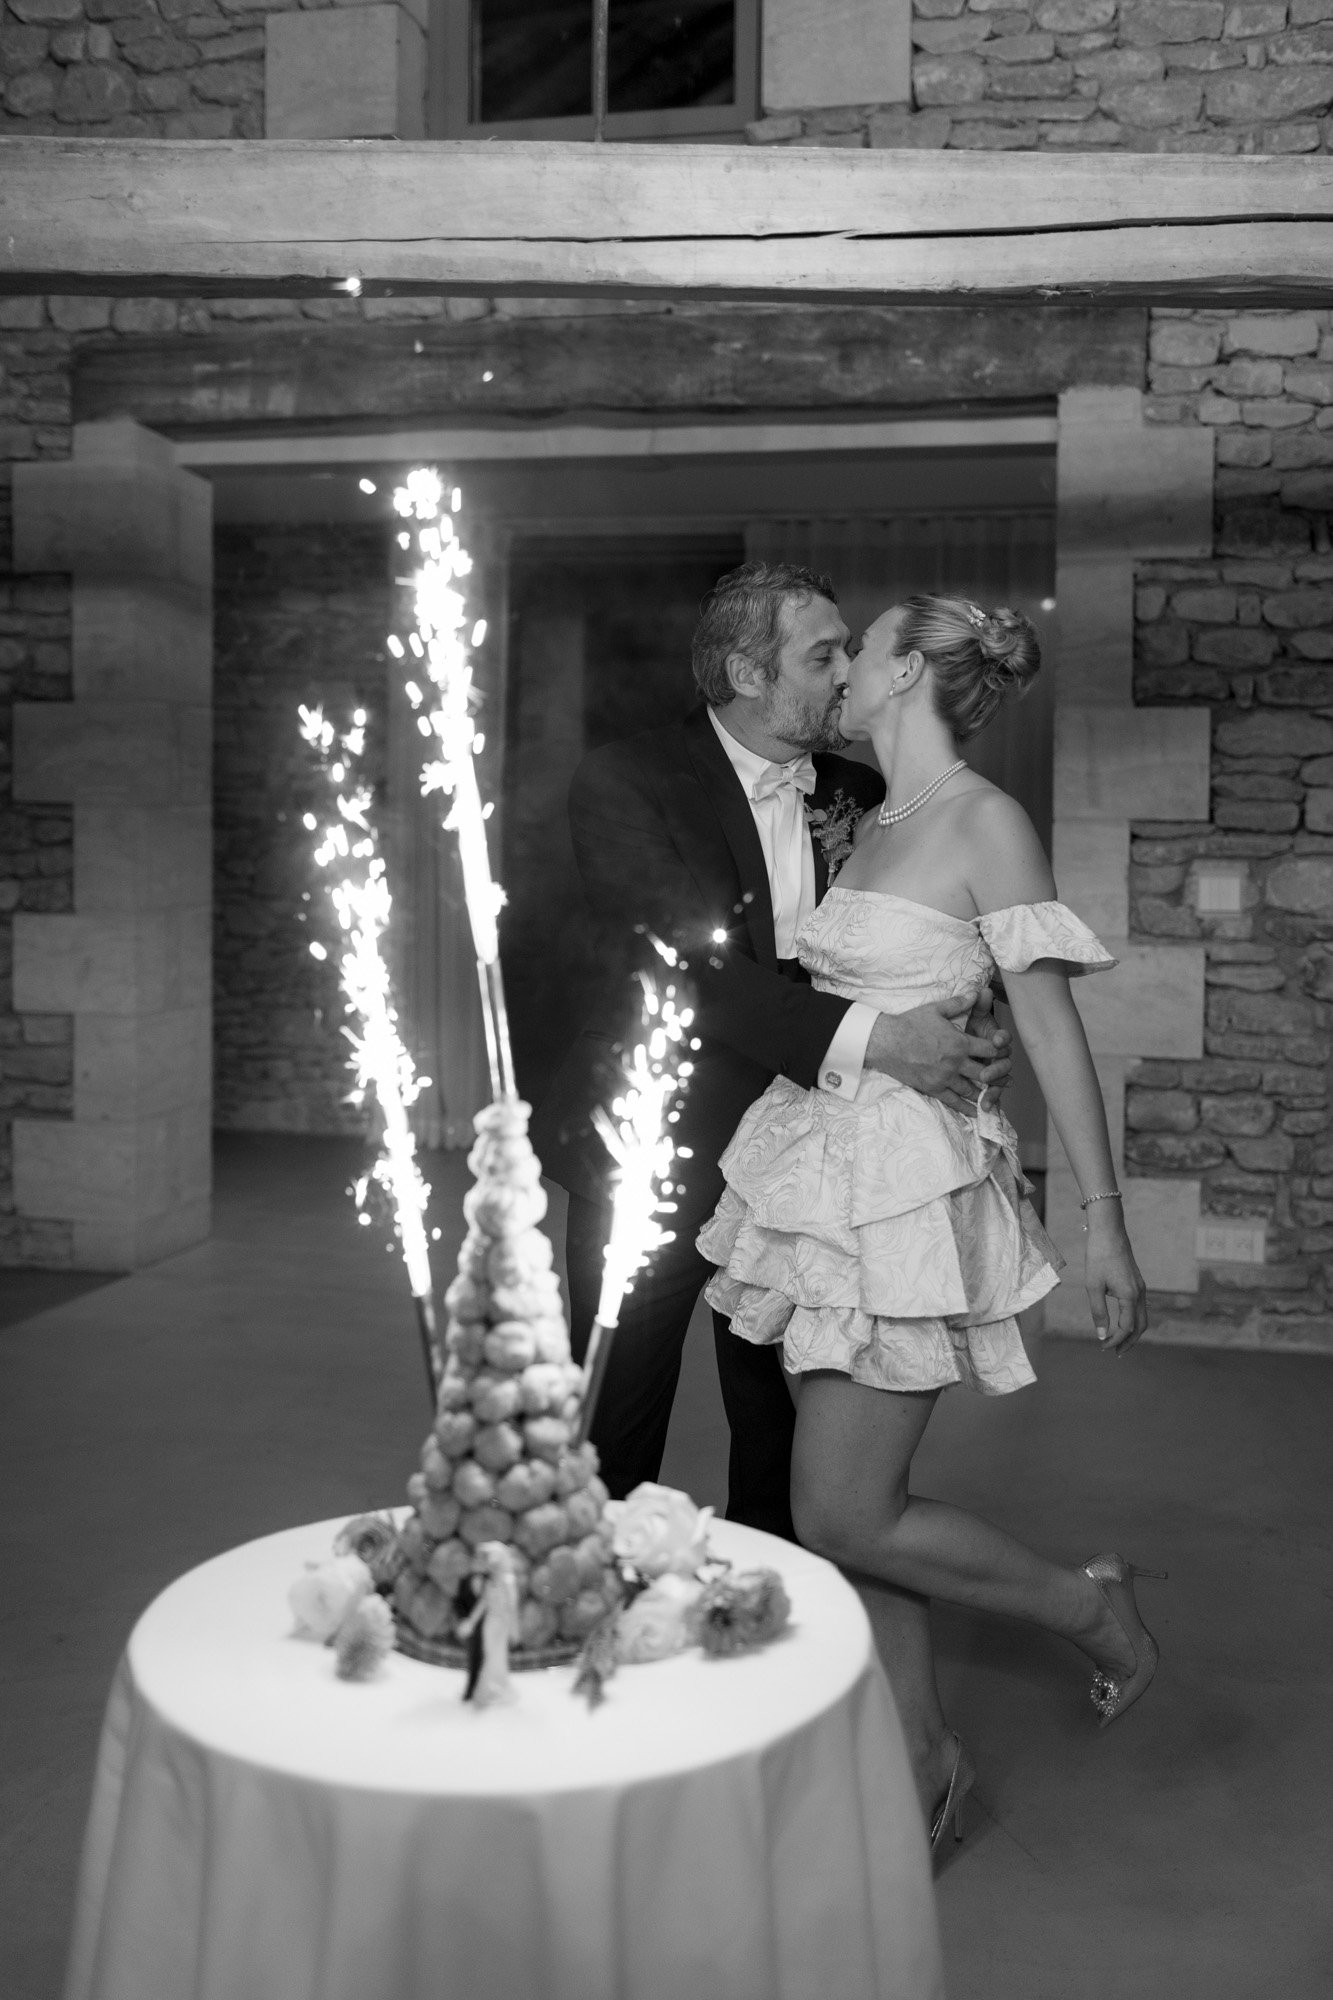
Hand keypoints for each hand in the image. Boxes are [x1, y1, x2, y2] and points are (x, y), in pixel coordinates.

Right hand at [863, 993, 1011, 1114]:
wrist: (886, 1042)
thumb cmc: (910, 1024)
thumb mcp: (935, 1009)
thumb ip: (959, 1003)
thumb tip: (977, 993)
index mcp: (959, 1043)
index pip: (990, 1050)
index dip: (1001, 1052)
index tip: (1004, 1053)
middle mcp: (955, 1063)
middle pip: (985, 1073)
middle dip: (997, 1076)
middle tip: (1006, 1079)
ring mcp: (944, 1078)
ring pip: (971, 1090)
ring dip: (984, 1093)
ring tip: (994, 1096)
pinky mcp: (932, 1088)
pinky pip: (953, 1101)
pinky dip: (966, 1108)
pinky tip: (975, 1111)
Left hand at [1085, 1210, 1148, 1352]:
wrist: (1109, 1232)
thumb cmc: (1098, 1257)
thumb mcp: (1093, 1286)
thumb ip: (1098, 1312)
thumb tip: (1101, 1335)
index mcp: (1130, 1296)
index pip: (1127, 1328)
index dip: (1115, 1340)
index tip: (1102, 1347)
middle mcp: (1140, 1293)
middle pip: (1141, 1326)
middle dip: (1129, 1342)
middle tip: (1116, 1353)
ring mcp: (1140, 1287)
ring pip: (1142, 1317)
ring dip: (1132, 1332)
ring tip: (1118, 1341)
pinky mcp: (1137, 1282)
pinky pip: (1139, 1307)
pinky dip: (1133, 1320)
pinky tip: (1120, 1322)